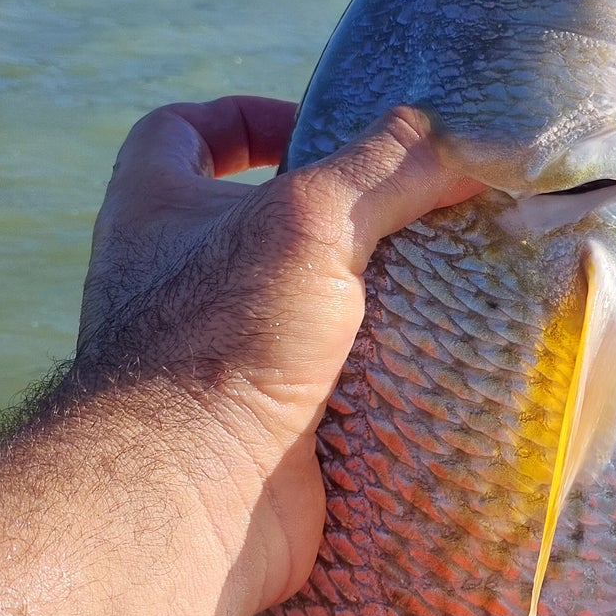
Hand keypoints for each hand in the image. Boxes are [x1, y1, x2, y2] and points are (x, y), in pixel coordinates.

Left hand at [74, 96, 481, 613]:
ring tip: (438, 277)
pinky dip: (374, 371)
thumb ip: (387, 168)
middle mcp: (171, 283)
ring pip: (295, 308)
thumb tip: (462, 138)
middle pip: (251, 223)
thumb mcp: (313, 221)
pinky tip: (434, 359)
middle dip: (327, 216)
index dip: (242, 116)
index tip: (311, 126)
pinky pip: (324, 383)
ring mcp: (215, 359)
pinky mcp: (262, 425)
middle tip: (399, 211)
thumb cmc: (222, 339)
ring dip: (361, 296)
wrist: (193, 499)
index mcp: (152, 212)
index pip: (179, 133)